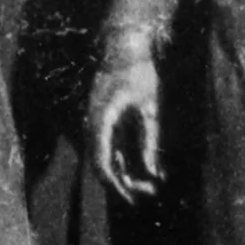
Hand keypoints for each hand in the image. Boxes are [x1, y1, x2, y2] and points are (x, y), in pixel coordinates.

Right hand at [88, 56, 159, 200]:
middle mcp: (92, 123)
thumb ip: (149, 140)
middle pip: (101, 164)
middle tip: (149, 192)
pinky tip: (143, 170)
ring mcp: (94, 122)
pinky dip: (122, 161)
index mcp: (102, 118)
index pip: (101, 160)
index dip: (115, 184)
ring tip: (149, 185)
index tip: (132, 198)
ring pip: (103, 158)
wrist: (123, 46)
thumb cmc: (140, 72)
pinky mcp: (101, 121)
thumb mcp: (151, 107)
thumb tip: (152, 173)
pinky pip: (107, 148)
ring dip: (123, 173)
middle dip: (123, 182)